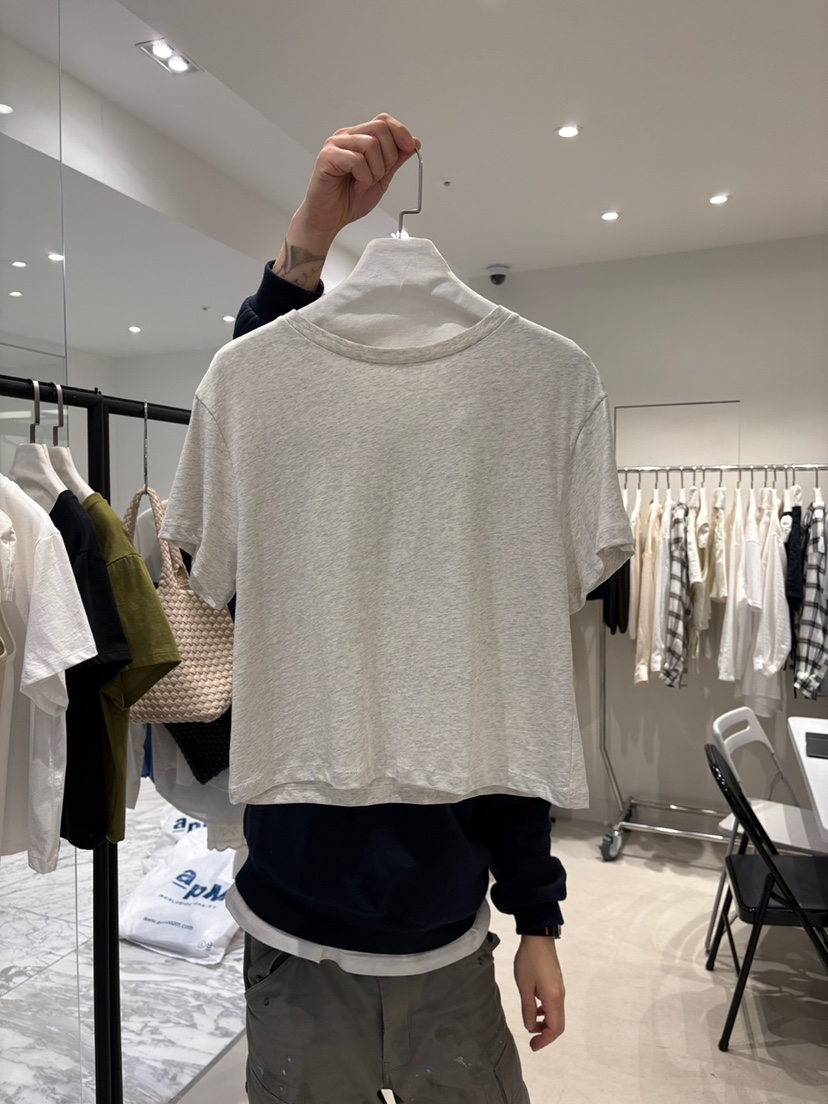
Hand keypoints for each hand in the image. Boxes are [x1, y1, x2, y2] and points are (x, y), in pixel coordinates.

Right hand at [298, 113, 420, 240]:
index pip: (383, 121)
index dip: (400, 132)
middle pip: (380, 128)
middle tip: (379, 176)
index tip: (411, 147)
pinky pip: (357, 161)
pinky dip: (363, 178)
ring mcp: (335, 145)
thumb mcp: (381, 179)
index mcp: (358, 138)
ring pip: (370, 144)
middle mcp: (346, 137)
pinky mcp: (327, 157)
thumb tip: (413, 143)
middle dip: (389, 156)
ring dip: (375, 171)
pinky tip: (356, 187)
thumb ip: (395, 160)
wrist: (329, 219)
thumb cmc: (349, 200)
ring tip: (365, 184)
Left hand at [513, 936, 565, 1050]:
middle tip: (532, 1040)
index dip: (545, 1040)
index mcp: (553, 998)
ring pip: (556, 1014)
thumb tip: (530, 1027)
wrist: (539, 938)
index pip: (554, 1028)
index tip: (533, 1046)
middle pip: (558, 1024)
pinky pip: (553, 1004)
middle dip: (546, 1035)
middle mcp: (560, 996)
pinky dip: (545, 1012)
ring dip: (544, 1023)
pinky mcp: (555, 983)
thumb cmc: (530, 960)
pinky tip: (534, 1008)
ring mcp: (559, 989)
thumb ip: (528, 1008)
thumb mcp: (524, 986)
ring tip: (530, 1024)